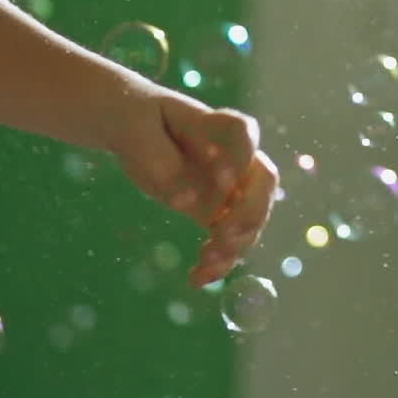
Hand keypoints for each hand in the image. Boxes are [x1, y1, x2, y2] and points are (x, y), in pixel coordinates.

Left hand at [106, 84, 278, 287]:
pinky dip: (219, 262)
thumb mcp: (136, 131)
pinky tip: (197, 278)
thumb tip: (186, 203)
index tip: (225, 181)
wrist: (134, 129)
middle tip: (223, 233)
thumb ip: (161, 162)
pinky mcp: (215, 210)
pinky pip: (229, 239)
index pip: (242, 133)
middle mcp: (230, 154)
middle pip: (263, 179)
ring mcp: (228, 184)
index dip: (241, 158)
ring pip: (252, 215)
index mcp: (212, 124)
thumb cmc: (136, 119)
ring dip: (238, 243)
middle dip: (251, 210)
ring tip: (206, 261)